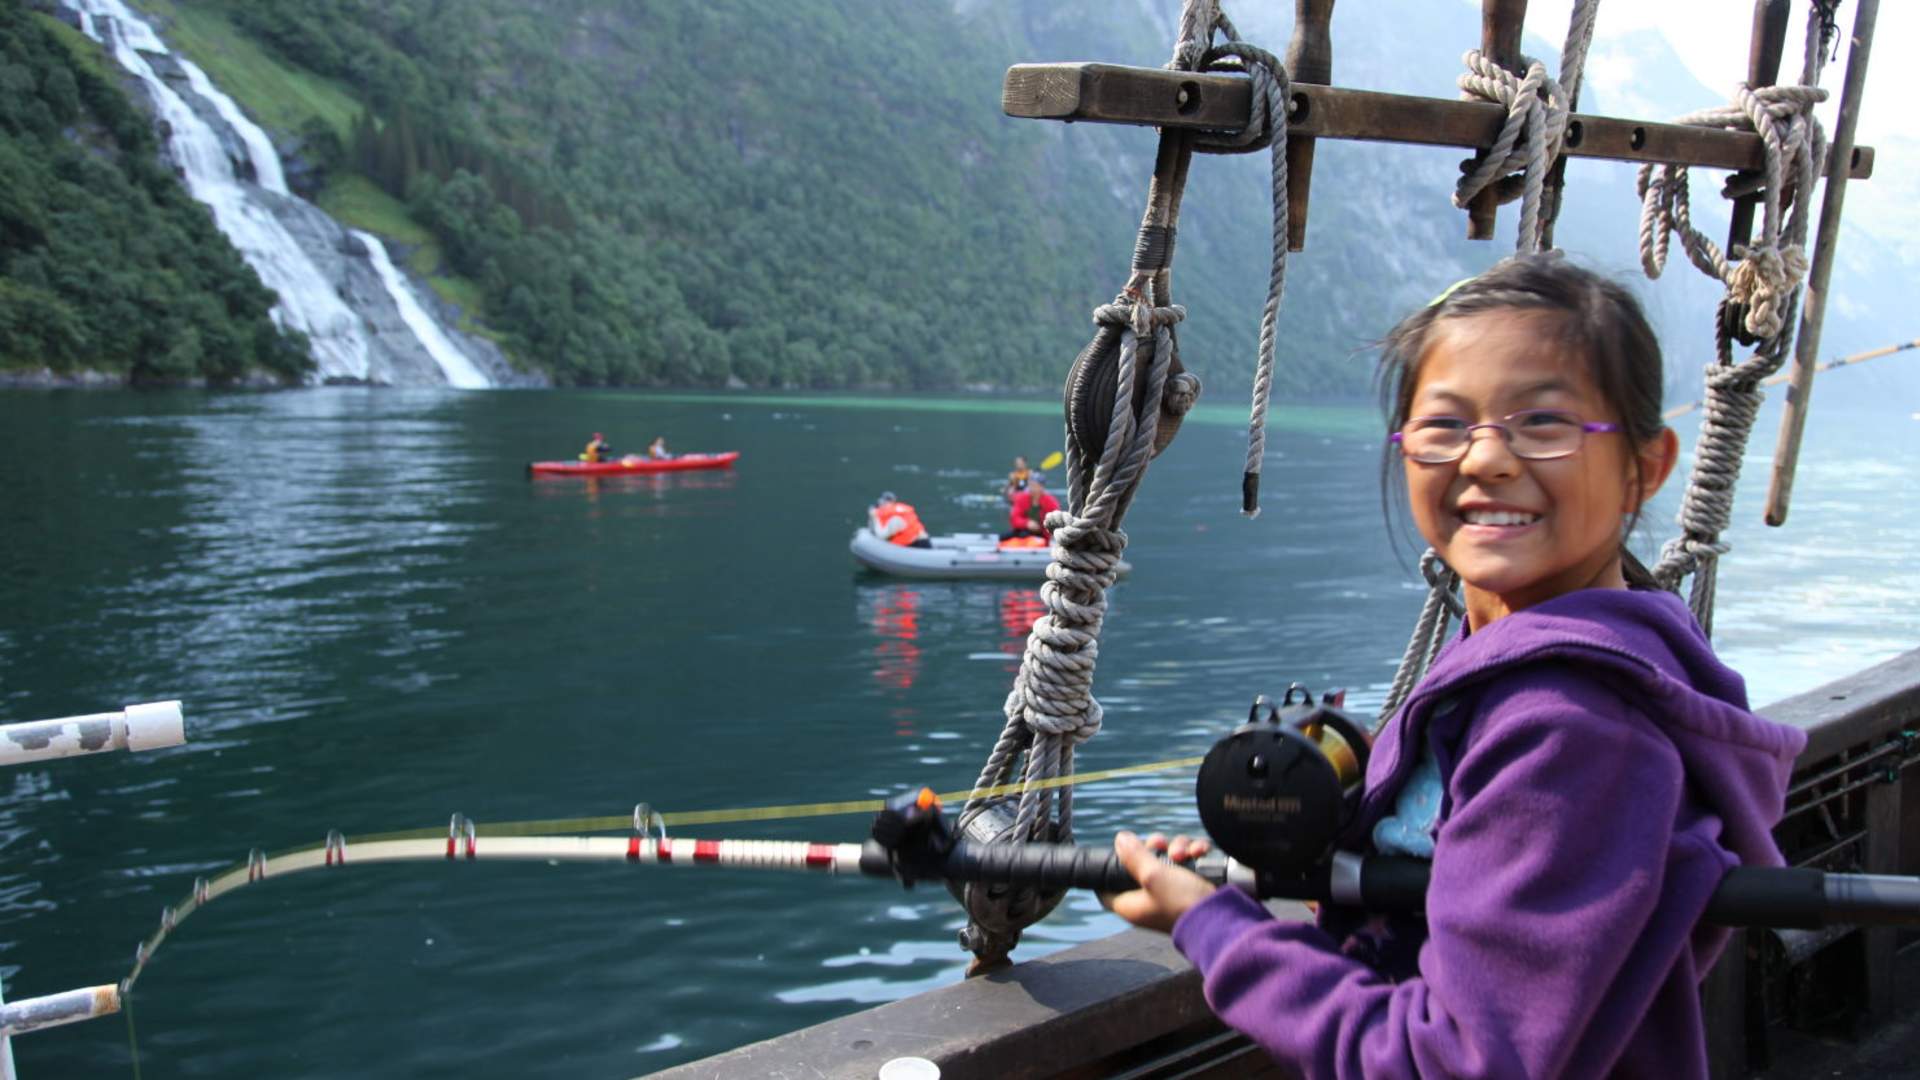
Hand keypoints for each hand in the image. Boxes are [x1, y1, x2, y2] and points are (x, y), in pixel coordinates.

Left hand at [1102, 831, 1216, 933]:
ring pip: (1167, 859)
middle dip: (1153, 848)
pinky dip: (1193, 853)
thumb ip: (1134, 856)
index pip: (1106, 887)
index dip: (1110, 867)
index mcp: (1131, 904)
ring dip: (1178, 848)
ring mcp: (1170, 893)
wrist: (1223, 918)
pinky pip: (1187, 862)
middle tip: (1160, 845)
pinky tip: (1200, 852)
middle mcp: (1148, 899)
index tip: (1118, 853)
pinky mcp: (1191, 886)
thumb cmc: (1182, 902)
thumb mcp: (1153, 875)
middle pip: (1140, 864)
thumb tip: (1120, 840)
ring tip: (1187, 853)